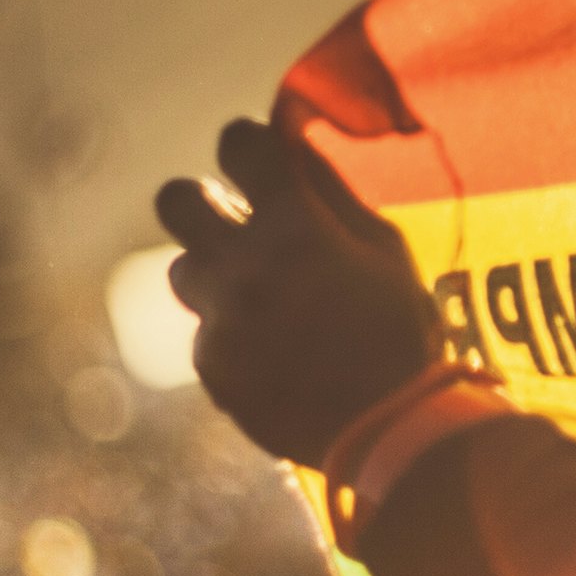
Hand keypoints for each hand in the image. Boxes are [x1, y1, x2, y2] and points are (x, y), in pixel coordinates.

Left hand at [155, 118, 442, 466]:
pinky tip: (276, 351)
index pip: (239, 144)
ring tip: (263, 296)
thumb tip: (292, 144)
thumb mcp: (386, 252)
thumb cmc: (400, 332)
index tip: (259, 158)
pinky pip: (205, 328)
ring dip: (216, 273)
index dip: (247, 144)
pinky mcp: (210, 362)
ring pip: (183, 268)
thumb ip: (332, 193)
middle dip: (200, 200)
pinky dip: (233, 333)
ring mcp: (220, 316)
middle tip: (231, 220)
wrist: (386, 431)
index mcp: (296, 225)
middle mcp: (244, 264)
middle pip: (175, 199)